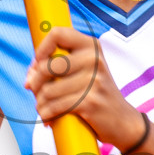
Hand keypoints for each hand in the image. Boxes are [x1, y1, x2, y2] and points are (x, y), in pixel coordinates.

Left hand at [23, 26, 144, 148]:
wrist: (123, 121)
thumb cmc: (96, 94)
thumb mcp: (85, 72)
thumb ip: (60, 65)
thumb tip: (30, 76)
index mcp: (91, 46)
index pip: (57, 34)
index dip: (41, 49)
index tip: (37, 65)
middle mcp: (94, 59)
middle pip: (47, 66)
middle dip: (34, 83)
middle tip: (34, 92)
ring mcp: (94, 81)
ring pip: (48, 90)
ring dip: (39, 103)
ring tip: (43, 108)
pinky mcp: (91, 102)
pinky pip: (56, 106)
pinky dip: (46, 114)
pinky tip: (48, 118)